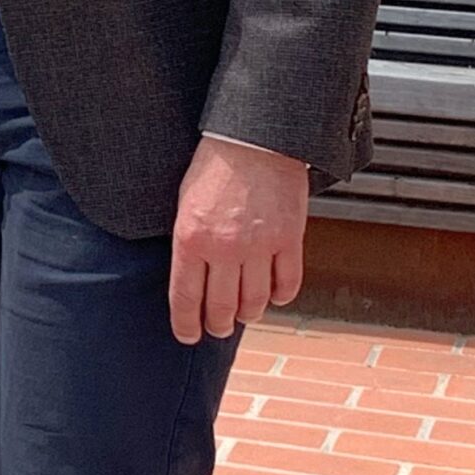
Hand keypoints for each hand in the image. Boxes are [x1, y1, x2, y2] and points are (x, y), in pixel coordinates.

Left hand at [168, 134, 306, 345]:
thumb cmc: (214, 167)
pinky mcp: (290, 239)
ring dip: (248, 314)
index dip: (186, 323)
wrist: (254, 139)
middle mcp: (224, 248)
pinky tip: (274, 297)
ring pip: (255, 301)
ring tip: (244, 315)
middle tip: (217, 329)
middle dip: (217, 324)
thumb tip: (191, 277)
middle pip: (221, 306)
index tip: (188, 335)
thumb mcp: (184, 204)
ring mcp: (260, 246)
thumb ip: (188, 243)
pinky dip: (281, 296)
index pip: (185, 297)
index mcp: (190, 239)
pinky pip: (287, 282)